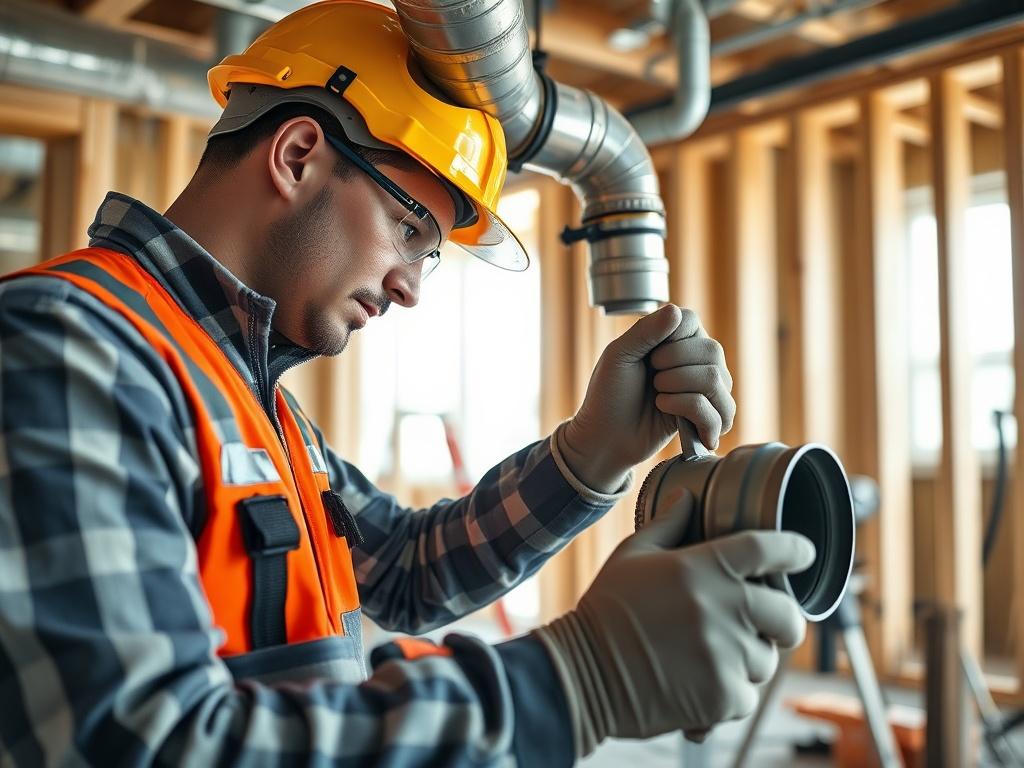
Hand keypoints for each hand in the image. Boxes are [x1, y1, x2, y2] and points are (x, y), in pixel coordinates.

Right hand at [533, 493, 813, 756]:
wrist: (583, 672)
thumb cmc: (606, 609)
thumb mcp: (631, 555)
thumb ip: (668, 525)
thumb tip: (687, 498)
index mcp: (705, 567)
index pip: (770, 549)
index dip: (795, 550)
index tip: (803, 554)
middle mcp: (725, 609)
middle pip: (788, 616)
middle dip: (781, 621)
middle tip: (762, 623)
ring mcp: (727, 655)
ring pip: (766, 660)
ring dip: (748, 659)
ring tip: (713, 656)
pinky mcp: (723, 698)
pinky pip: (747, 695)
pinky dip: (730, 693)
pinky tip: (701, 683)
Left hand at [560, 305, 734, 491]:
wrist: (605, 436)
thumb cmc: (609, 394)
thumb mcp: (619, 355)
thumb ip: (646, 331)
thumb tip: (675, 310)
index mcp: (676, 339)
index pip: (692, 321)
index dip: (670, 340)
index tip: (648, 357)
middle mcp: (697, 361)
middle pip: (712, 352)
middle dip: (674, 369)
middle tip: (652, 381)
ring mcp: (707, 391)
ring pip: (718, 381)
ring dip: (680, 390)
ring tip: (658, 398)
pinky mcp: (708, 420)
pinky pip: (719, 414)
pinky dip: (689, 412)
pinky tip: (667, 412)